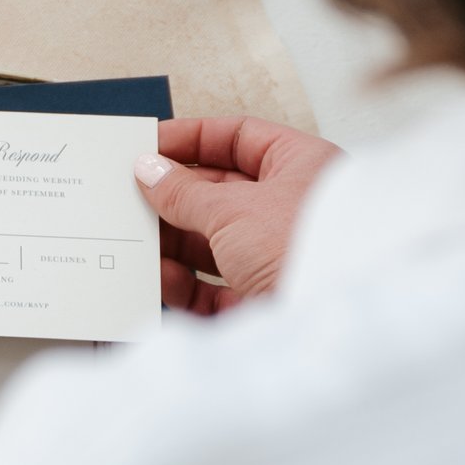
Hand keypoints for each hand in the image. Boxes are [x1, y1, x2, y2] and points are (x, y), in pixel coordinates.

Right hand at [135, 116, 342, 314]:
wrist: (332, 327)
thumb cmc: (306, 251)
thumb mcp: (234, 209)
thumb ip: (184, 191)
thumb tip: (150, 171)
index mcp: (303, 167)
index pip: (240, 137)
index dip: (192, 139)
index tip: (149, 146)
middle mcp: (294, 209)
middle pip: (221, 193)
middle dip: (175, 198)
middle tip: (132, 196)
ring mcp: (279, 257)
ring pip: (214, 242)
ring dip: (174, 242)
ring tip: (139, 239)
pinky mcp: (266, 301)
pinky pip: (215, 288)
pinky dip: (186, 284)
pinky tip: (163, 276)